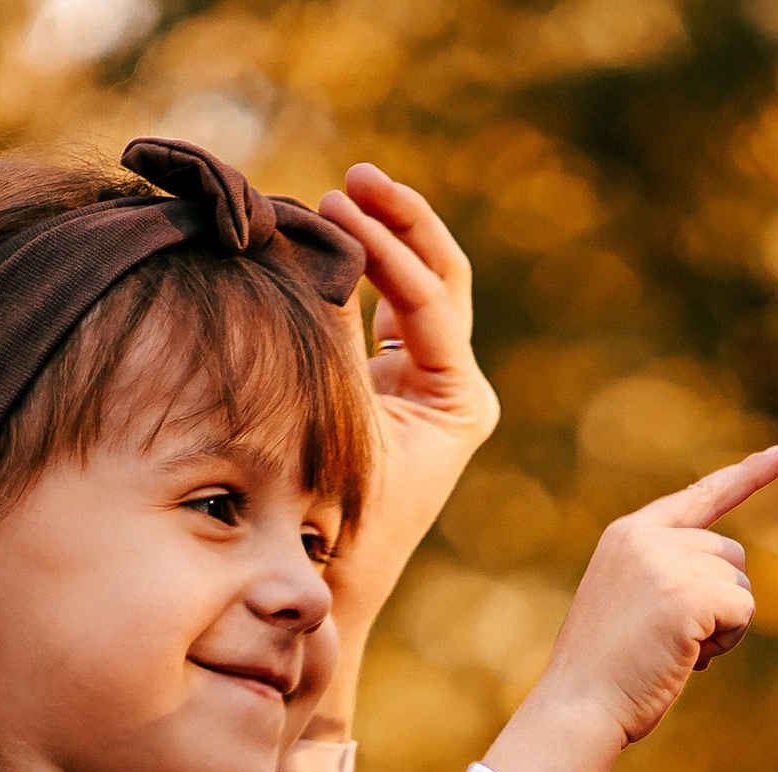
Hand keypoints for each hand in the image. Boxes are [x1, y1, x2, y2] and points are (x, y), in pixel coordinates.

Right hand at [315, 165, 499, 657]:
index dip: (384, 248)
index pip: (430, 300)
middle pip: (443, 276)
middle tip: (359, 177)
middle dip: (403, 221)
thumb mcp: (338, 423)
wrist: (334, 589)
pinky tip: (329, 237)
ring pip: (418, 287)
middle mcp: (456, 388)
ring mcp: (428, 385)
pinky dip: (360, 273)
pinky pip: (384, 313)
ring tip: (343, 191)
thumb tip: (315, 250)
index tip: (335, 206)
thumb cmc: (340, 522)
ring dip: (385, 236)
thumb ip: (331, 338)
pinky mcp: (395, 389)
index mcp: (462, 401)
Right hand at [485, 446, 777, 771]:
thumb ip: (667, 579)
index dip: (744, 478)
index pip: (698, 498)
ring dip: (724, 626)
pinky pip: (743, 609)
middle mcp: (646, 537)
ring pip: (740, 584)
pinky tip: (691, 659)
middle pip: (730, 554)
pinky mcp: (686, 595)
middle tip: (679, 642)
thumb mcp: (628, 608)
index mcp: (628, 534)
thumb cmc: (606, 677)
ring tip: (678, 652)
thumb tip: (730, 592)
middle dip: (720, 603)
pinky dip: (728, 641)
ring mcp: (665, 562)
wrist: (578, 709)